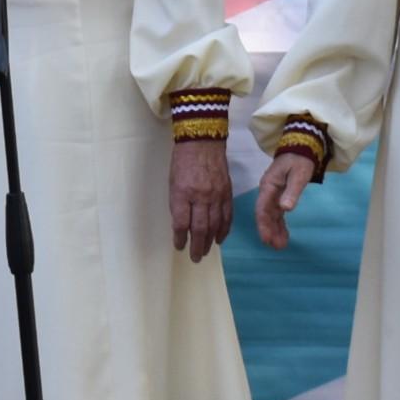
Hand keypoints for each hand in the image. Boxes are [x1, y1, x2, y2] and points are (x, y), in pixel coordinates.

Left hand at [169, 134, 233, 261]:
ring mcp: (216, 195)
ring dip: (210, 241)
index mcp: (183, 193)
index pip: (181, 223)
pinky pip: (227, 216)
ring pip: (214, 225)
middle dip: (197, 246)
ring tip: (205, 252)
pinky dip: (224, 230)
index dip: (180, 238)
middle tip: (195, 258)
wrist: (202, 142)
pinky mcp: (227, 192)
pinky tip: (219, 239)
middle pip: (199, 228)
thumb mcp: (172, 182)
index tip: (179, 247)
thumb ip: (177, 203)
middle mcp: (201, 196)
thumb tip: (181, 225)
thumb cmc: (182, 161)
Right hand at [254, 147, 320, 250]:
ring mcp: (273, 194)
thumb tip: (285, 209)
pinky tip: (283, 234)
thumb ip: (292, 191)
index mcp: (269, 186)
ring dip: (275, 230)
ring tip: (280, 245)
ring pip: (271, 215)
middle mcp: (268, 191)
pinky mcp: (280, 195)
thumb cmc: (299, 160)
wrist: (301, 147)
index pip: (263, 209)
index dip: (263, 225)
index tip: (266, 239)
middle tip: (276, 247)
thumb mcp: (298, 174)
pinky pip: (277, 213)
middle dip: (269, 231)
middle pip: (265, 214)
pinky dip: (280, 224)